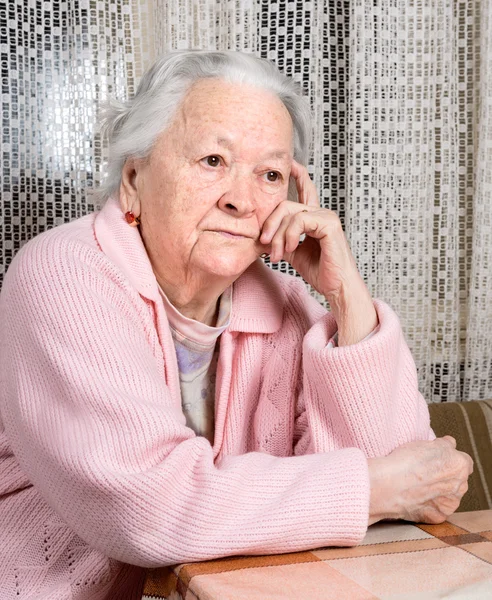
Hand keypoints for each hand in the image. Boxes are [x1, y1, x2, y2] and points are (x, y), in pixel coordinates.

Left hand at [259, 160, 361, 300]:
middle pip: (284, 204)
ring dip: (277, 236)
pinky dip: (289, 235)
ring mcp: (326, 217)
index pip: (304, 189)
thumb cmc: (319, 272)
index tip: (288, 163)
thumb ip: (278, 240)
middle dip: (269, 224)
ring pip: (290, 213)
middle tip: (263, 243)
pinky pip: (300, 221)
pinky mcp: (329, 224)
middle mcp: (321, 213)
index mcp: (313, 218)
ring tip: (276, 254)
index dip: (296, 174)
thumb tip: (259, 237)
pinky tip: (289, 249)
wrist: (336, 287)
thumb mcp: (291, 253)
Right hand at [367, 436, 473, 524]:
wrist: (391, 485)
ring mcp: (451, 503)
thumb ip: (444, 445)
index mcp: (460, 464)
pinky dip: (429, 505)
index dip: (450, 459)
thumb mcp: (427, 443)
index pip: (464, 461)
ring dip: (439, 492)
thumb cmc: (407, 461)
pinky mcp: (440, 516)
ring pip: (449, 496)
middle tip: (426, 472)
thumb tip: (449, 444)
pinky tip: (416, 497)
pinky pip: (437, 509)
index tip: (438, 459)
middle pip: (458, 479)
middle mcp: (461, 485)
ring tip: (418, 485)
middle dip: (446, 476)